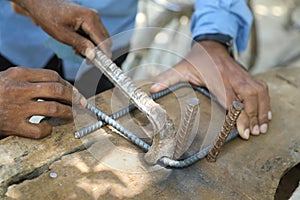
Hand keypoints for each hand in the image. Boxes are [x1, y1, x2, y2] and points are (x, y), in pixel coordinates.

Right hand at [0, 67, 86, 138]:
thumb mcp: (10, 76)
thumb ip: (32, 78)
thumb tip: (58, 84)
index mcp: (20, 74)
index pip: (53, 76)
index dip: (68, 84)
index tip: (74, 90)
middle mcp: (20, 89)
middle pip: (57, 90)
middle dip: (74, 97)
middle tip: (82, 103)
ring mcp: (17, 108)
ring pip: (53, 108)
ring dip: (68, 112)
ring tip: (74, 114)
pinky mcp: (14, 125)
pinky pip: (38, 129)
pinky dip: (48, 129)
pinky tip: (49, 127)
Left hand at [10, 0, 111, 57]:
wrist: (41, 5)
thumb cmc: (49, 16)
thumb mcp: (63, 35)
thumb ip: (80, 45)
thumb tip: (93, 55)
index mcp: (89, 18)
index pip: (103, 41)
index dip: (103, 54)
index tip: (99, 65)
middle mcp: (94, 17)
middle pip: (105, 41)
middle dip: (96, 51)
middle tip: (81, 55)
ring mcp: (93, 18)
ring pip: (100, 39)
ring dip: (91, 48)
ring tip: (76, 49)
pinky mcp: (89, 21)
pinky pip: (95, 36)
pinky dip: (88, 43)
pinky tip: (76, 44)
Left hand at [150, 41, 270, 139]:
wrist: (211, 44)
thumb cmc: (196, 59)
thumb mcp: (180, 68)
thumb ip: (167, 79)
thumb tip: (151, 90)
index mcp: (217, 77)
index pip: (230, 97)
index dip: (237, 114)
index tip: (241, 130)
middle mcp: (233, 76)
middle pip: (249, 96)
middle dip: (253, 115)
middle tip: (253, 133)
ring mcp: (242, 76)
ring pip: (259, 92)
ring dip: (262, 110)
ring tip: (262, 128)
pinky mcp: (248, 76)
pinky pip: (262, 89)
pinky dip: (266, 102)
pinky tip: (266, 115)